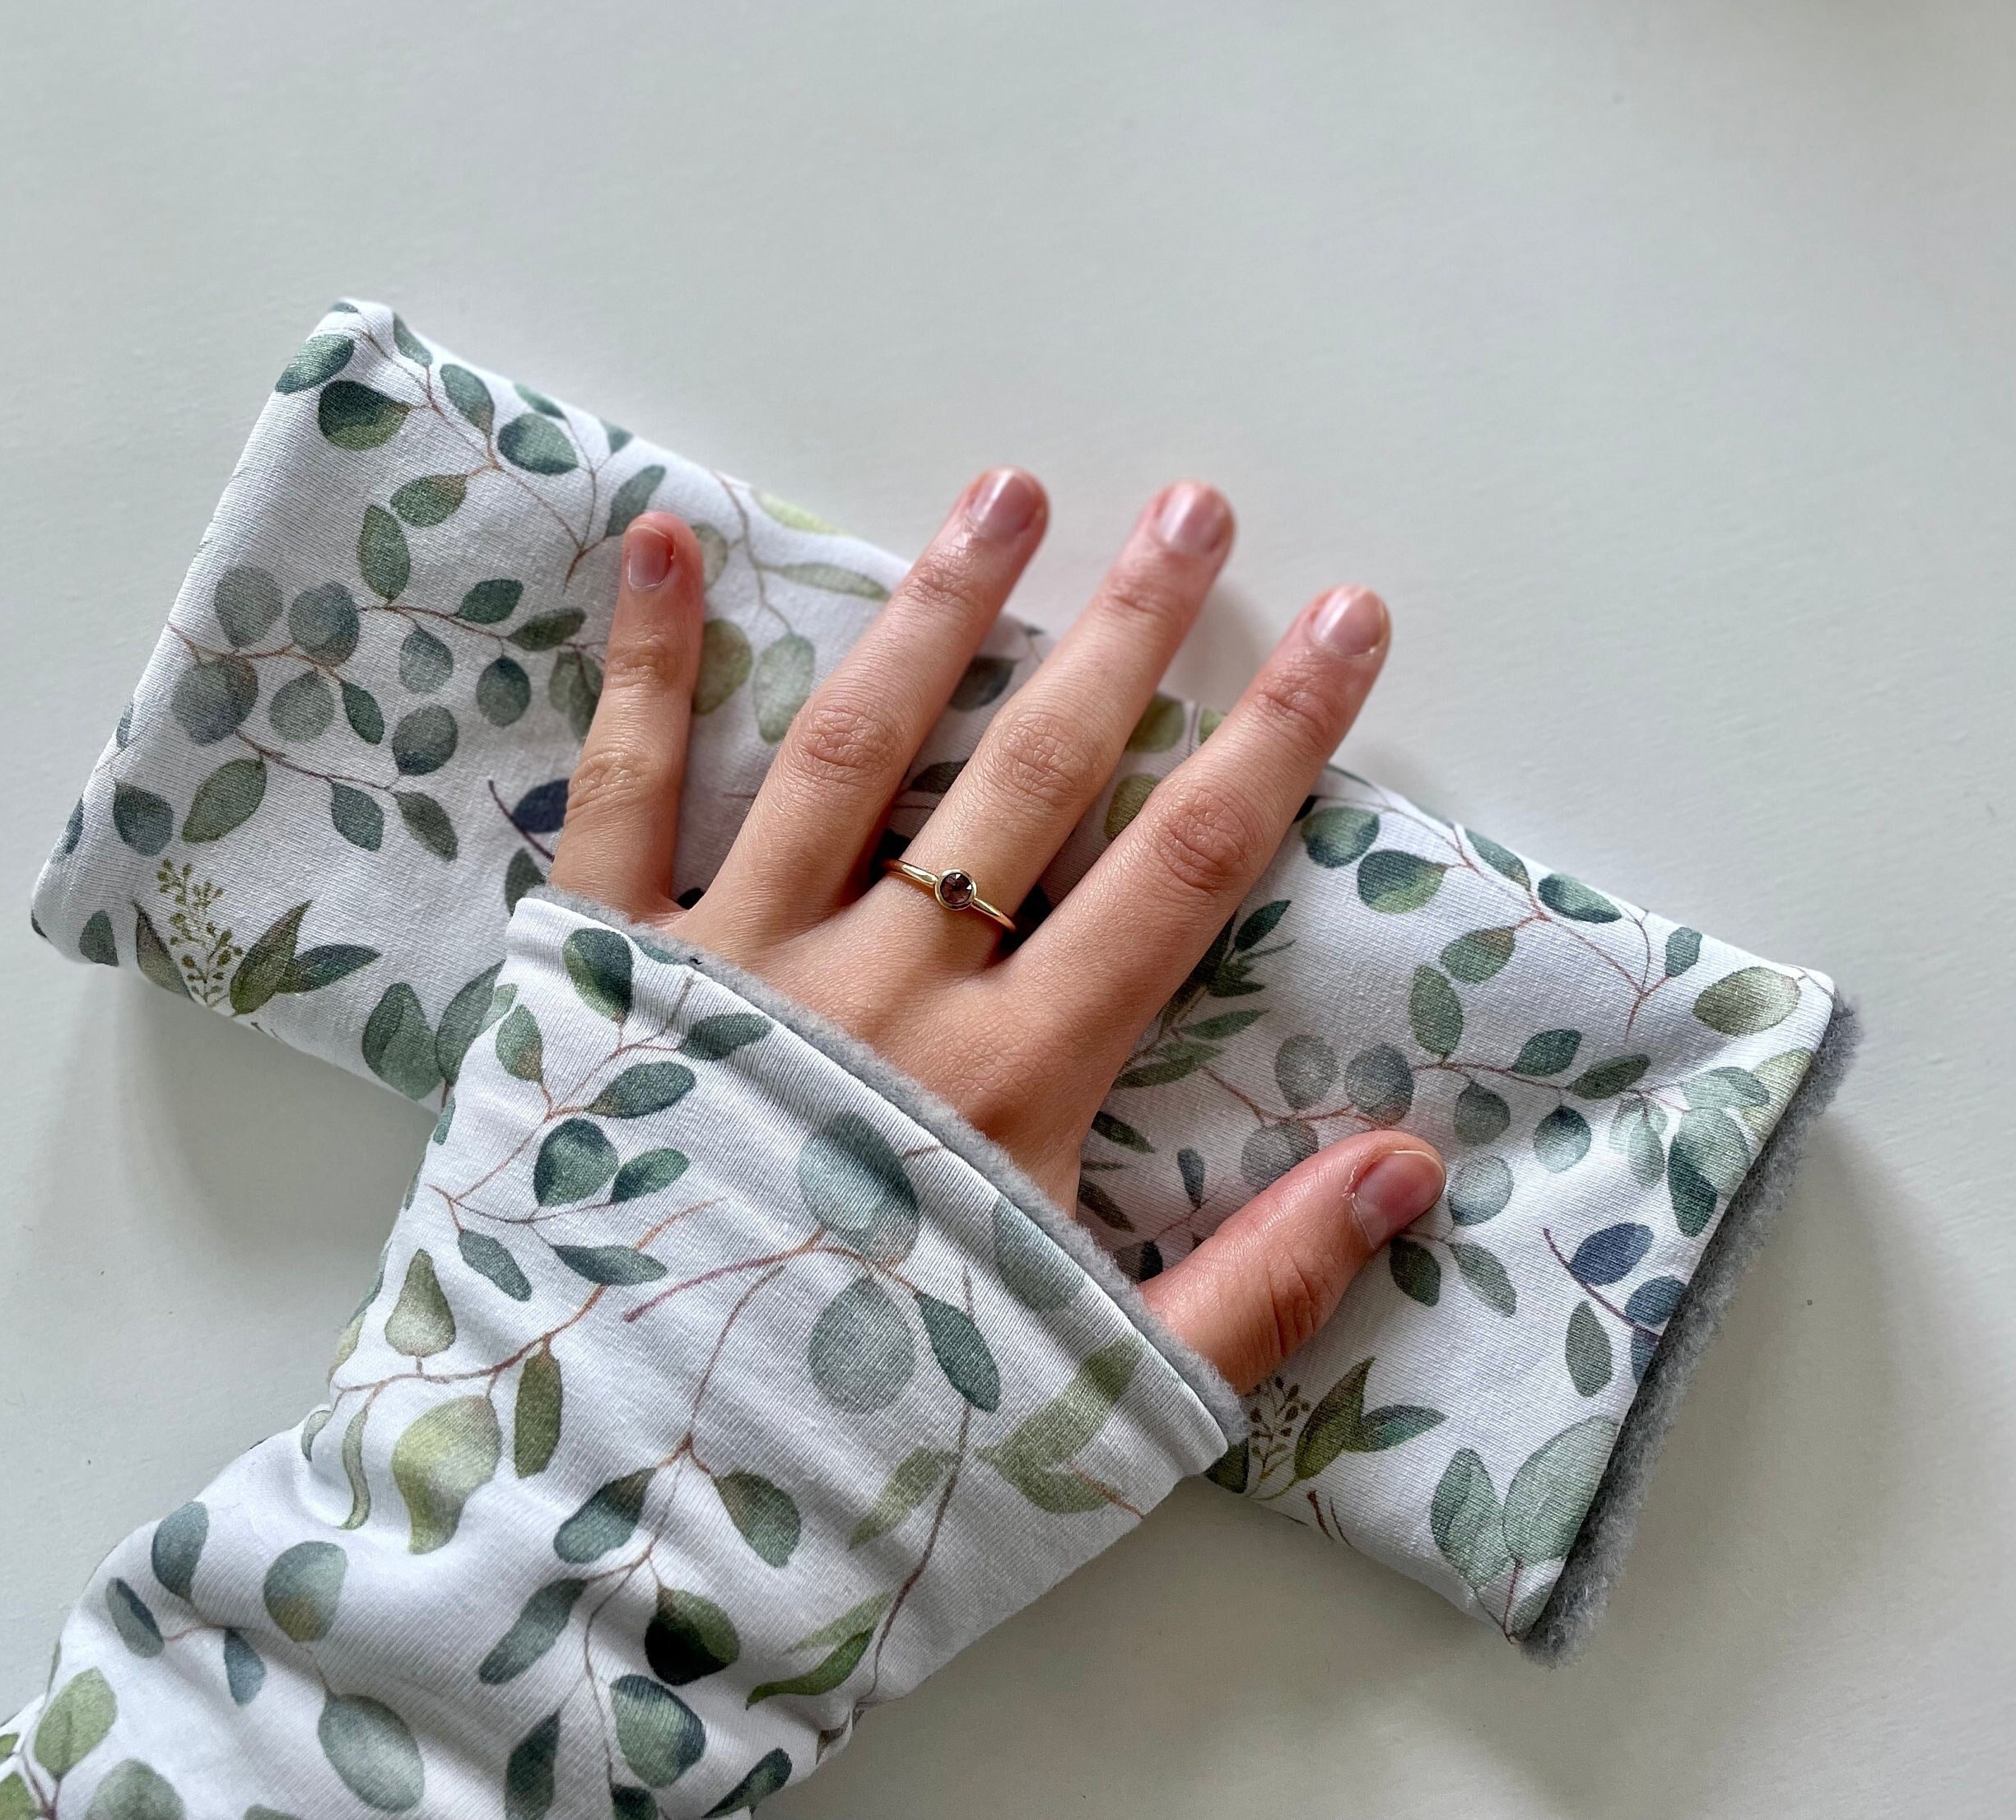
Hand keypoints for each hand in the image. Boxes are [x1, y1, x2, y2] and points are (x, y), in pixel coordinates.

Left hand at [548, 472, 1445, 1390]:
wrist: (622, 1520)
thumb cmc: (875, 1465)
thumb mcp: (1101, 1401)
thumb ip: (1262, 1284)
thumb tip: (1412, 1164)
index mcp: (1015, 1080)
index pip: (1180, 872)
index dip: (1275, 742)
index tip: (1343, 625)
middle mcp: (886, 989)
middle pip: (1033, 777)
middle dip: (1126, 637)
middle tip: (1191, 511)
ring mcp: (737, 963)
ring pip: (858, 749)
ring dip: (938, 612)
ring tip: (1006, 495)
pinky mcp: (603, 971)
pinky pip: (625, 794)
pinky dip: (648, 668)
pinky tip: (664, 544)